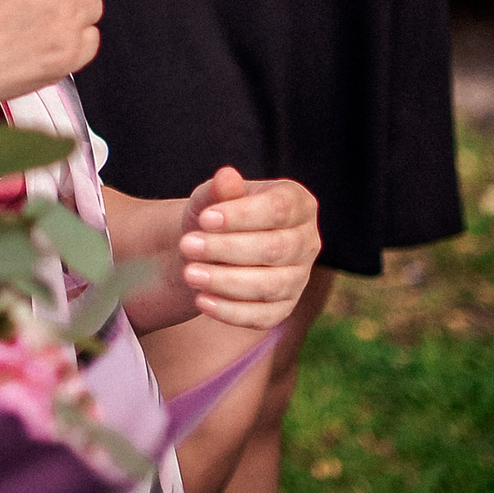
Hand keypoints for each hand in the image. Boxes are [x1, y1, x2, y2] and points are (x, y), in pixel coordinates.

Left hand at [174, 167, 321, 329]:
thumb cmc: (214, 215)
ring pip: (271, 285)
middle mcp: (307, 241)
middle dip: (228, 249)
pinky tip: (201, 300)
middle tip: (187, 246)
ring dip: (227, 282)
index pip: (279, 209)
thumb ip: (220, 189)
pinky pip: (263, 316)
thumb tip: (227, 176)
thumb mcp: (211, 197)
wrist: (207, 249)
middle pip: (276, 249)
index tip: (205, 218)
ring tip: (189, 273)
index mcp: (297, 203)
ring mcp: (298, 277)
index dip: (242, 215)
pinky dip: (231, 311)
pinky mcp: (284, 308)